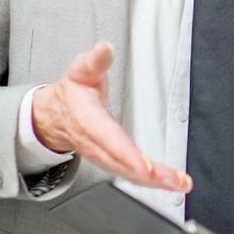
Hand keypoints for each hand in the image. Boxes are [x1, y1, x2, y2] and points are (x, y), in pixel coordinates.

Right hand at [33, 42, 190, 193]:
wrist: (54, 116)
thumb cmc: (72, 94)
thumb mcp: (80, 71)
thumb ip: (94, 61)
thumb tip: (104, 48)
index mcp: (89, 121)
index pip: (109, 140)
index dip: (126, 154)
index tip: (144, 165)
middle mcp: (96, 144)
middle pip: (123, 163)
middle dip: (150, 175)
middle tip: (176, 180)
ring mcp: (103, 157)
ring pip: (129, 174)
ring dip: (155, 182)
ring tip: (179, 183)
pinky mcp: (111, 163)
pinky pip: (131, 176)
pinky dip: (151, 183)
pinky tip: (169, 184)